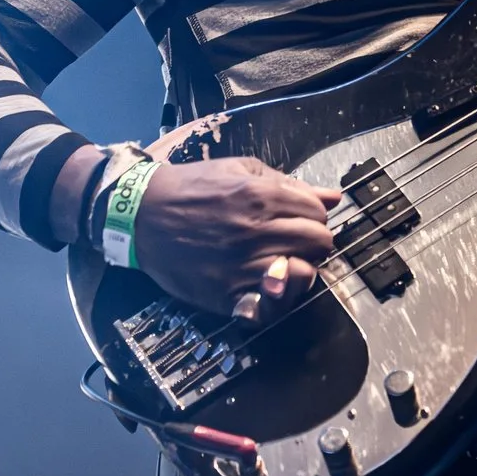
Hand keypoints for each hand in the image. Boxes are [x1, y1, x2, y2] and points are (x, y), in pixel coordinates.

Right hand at [128, 156, 341, 320]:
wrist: (142, 213)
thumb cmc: (193, 187)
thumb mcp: (240, 170)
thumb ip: (290, 184)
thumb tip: (334, 197)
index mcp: (262, 196)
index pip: (319, 214)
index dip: (314, 217)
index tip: (301, 220)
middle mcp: (257, 231)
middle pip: (319, 243)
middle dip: (313, 241)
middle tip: (295, 242)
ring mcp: (243, 265)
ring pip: (304, 273)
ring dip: (301, 268)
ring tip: (284, 262)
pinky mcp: (227, 293)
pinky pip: (272, 305)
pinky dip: (278, 298)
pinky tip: (270, 286)